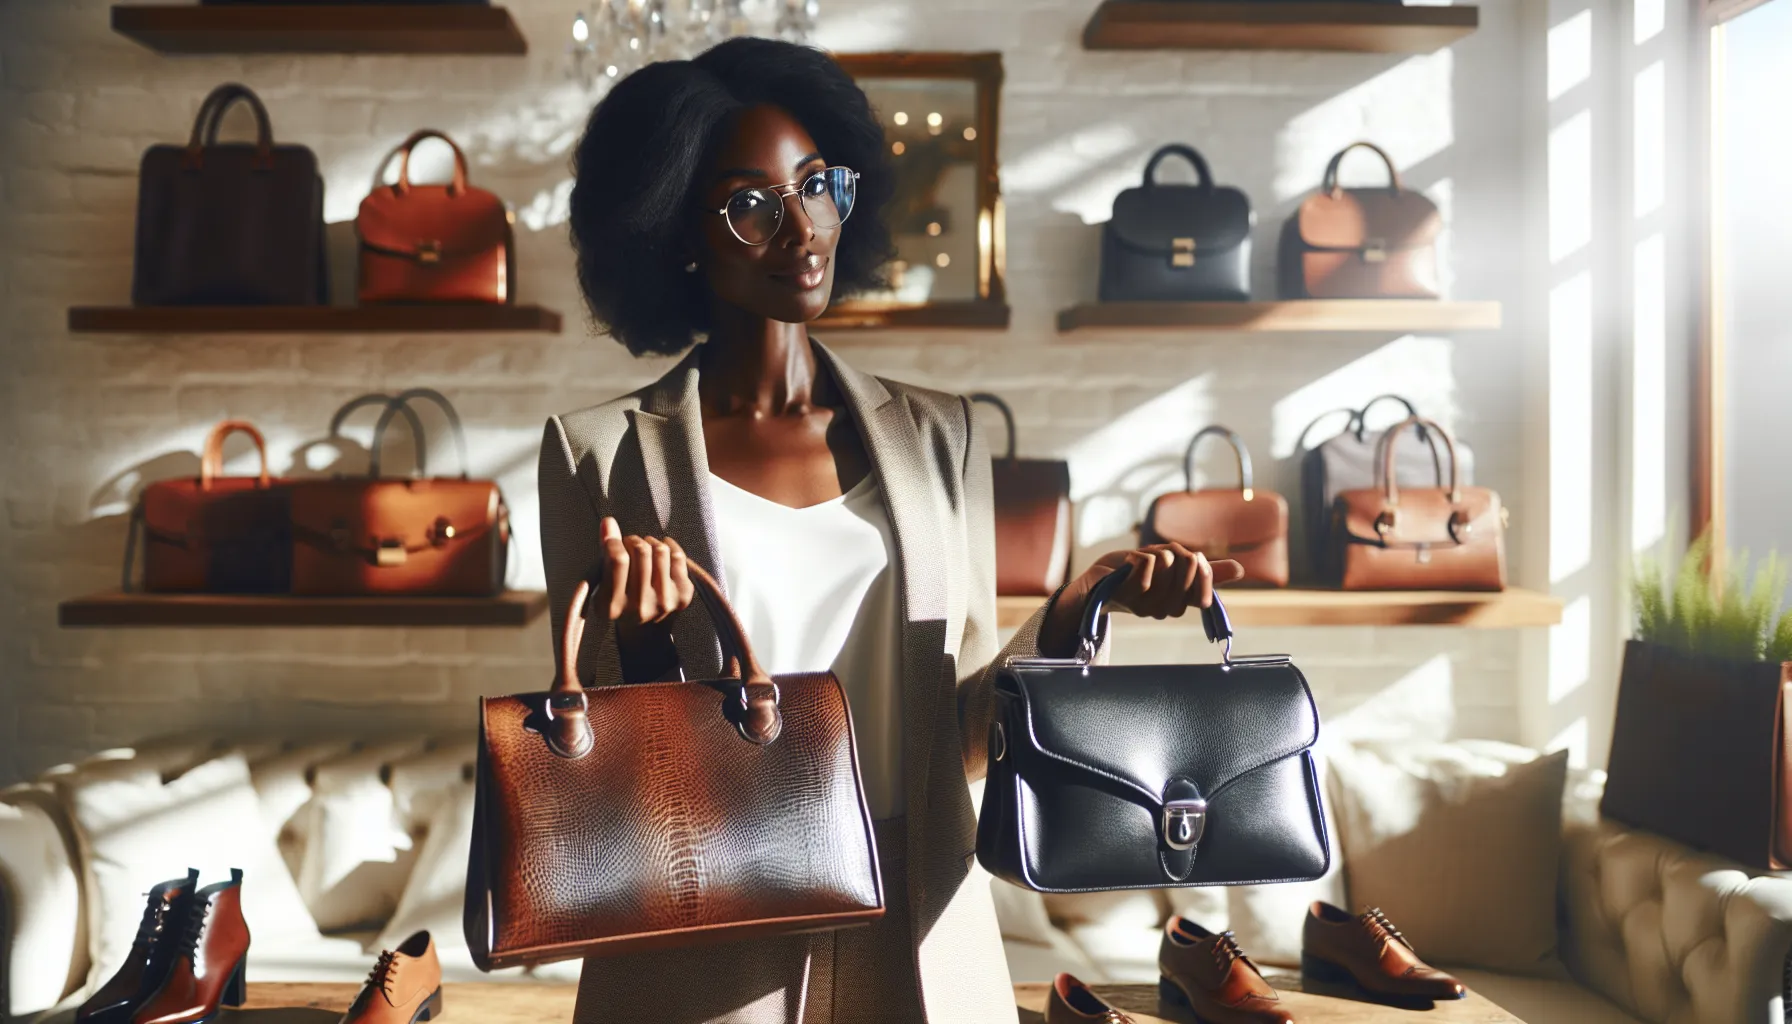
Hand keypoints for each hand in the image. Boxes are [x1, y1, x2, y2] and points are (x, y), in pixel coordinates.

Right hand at [595, 516, 695, 623]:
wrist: (646, 630)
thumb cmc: (620, 599)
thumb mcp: (604, 582)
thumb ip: (604, 552)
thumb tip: (608, 522)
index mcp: (612, 606)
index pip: (618, 560)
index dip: (615, 540)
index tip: (613, 537)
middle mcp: (639, 607)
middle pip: (641, 552)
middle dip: (633, 540)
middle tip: (630, 543)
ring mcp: (664, 602)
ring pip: (660, 551)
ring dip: (650, 542)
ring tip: (644, 548)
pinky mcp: (682, 597)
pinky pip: (678, 557)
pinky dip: (668, 546)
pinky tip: (661, 549)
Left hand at [1091, 542, 1244, 618]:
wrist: (1099, 580)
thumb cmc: (1138, 574)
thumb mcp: (1175, 569)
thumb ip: (1205, 571)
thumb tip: (1240, 570)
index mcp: (1178, 605)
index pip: (1204, 592)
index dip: (1202, 571)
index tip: (1194, 559)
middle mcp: (1163, 610)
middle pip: (1187, 569)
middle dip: (1177, 553)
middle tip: (1163, 554)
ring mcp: (1143, 604)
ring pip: (1166, 563)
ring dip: (1156, 552)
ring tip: (1144, 559)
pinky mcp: (1123, 592)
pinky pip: (1146, 564)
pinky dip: (1140, 555)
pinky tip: (1129, 561)